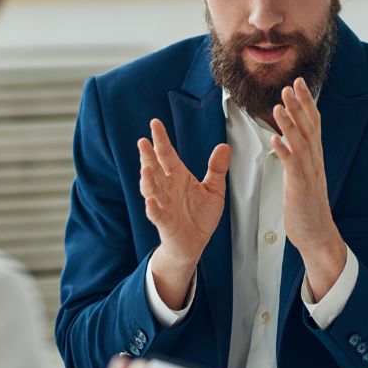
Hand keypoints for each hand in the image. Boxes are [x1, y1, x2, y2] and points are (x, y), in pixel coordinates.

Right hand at [138, 119, 230, 305]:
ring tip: (145, 169)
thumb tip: (224, 146)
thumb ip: (216, 169)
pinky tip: (150, 202)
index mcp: (178, 176)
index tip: (155, 124)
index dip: (161, 140)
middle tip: (143, 141)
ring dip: (147, 180)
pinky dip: (153, 208)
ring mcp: (163, 204)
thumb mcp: (214, 190)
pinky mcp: (164, 222)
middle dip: (148, 156)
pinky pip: (157, 214)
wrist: (194, 243)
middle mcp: (167, 188)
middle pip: (154, 168)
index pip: (167, 154)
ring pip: (152, 189)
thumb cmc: (200, 216)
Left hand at [271, 78, 346, 299]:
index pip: (312, 124)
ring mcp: (308, 174)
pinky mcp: (300, 187)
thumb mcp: (304, 175)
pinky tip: (274, 139)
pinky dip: (284, 151)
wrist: (317, 234)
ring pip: (300, 143)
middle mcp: (314, 161)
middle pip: (308, 128)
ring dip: (290, 123)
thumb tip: (291, 138)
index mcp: (315, 157)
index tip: (298, 84)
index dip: (305, 103)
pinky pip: (291, 166)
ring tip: (279, 105)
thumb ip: (300, 156)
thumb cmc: (307, 206)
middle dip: (299, 105)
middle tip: (290, 85)